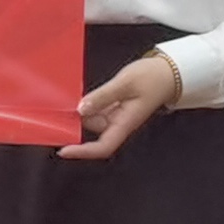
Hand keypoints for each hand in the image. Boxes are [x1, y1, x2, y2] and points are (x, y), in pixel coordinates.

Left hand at [61, 51, 182, 160]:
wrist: (168, 71)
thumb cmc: (152, 78)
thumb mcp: (125, 83)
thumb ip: (102, 96)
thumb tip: (81, 109)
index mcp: (125, 124)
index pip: (103, 147)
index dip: (83, 152)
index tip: (64, 150)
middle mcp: (120, 123)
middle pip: (94, 133)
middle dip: (75, 126)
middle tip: (56, 114)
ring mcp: (117, 115)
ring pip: (93, 120)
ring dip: (80, 113)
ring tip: (64, 101)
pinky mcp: (116, 106)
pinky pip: (97, 110)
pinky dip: (87, 104)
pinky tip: (79, 95)